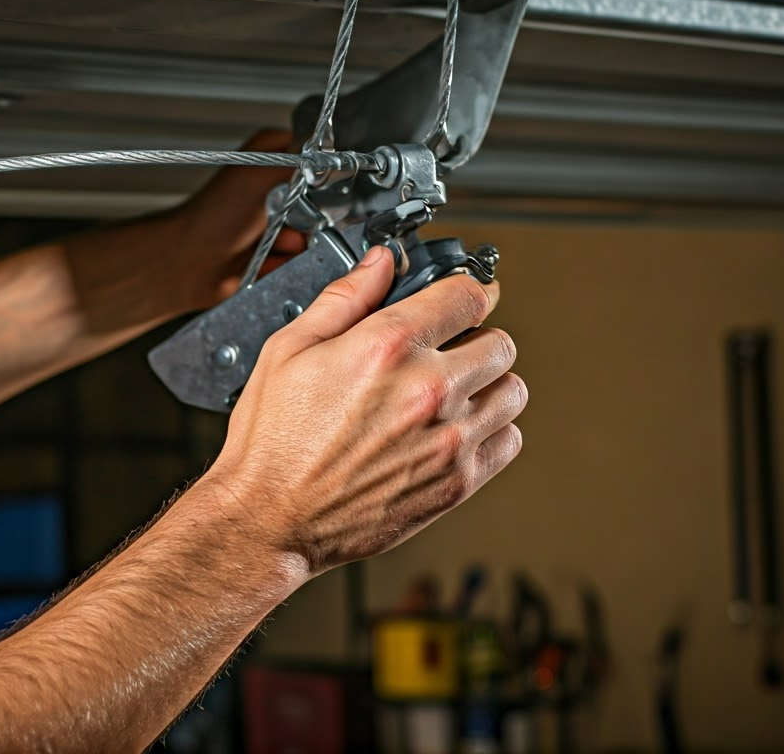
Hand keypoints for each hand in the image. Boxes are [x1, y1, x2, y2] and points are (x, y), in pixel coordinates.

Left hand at [165, 128, 306, 309]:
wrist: (190, 264)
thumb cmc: (212, 216)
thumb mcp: (260, 174)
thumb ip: (300, 159)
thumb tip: (332, 153)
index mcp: (265, 161)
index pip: (310, 158)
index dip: (319, 171)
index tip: (321, 183)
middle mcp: (268, 191)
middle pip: (316, 200)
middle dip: (311, 214)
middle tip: (294, 218)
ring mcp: (269, 225)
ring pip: (309, 233)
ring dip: (299, 242)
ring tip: (279, 244)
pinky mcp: (269, 255)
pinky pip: (296, 261)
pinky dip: (288, 263)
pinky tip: (270, 261)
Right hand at [207, 245, 526, 576]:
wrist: (270, 520)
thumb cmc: (273, 441)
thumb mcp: (289, 349)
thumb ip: (345, 298)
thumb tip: (381, 263)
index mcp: (388, 347)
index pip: (469, 295)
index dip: (469, 290)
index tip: (465, 299)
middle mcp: (428, 389)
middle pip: (500, 342)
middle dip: (477, 339)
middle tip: (451, 351)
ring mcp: (449, 439)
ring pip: (512, 391)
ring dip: (489, 386)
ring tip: (456, 393)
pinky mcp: (457, 482)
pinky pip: (509, 441)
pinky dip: (492, 432)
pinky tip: (456, 431)